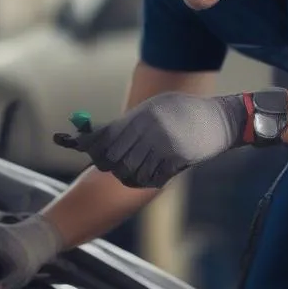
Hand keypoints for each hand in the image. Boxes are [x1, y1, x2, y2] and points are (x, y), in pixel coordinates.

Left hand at [54, 92, 247, 188]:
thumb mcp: (155, 108)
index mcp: (140, 116)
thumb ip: (128, 123)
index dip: (83, 144)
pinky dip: (145, 180)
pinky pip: (149, 180)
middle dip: (106, 163)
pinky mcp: (175, 161)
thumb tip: (95, 137)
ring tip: (135, 167)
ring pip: (128, 173)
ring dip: (127, 174)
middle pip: (111, 159)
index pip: (103, 137)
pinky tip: (151, 173)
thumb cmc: (184, 112)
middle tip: (111, 162)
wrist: (220, 120)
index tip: (67, 142)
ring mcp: (162, 147)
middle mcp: (148, 131)